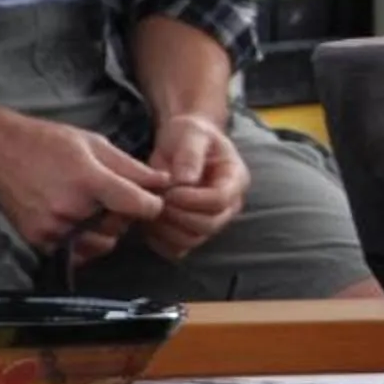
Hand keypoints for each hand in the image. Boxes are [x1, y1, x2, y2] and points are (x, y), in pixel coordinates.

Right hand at [0, 113, 169, 262]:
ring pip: (98, 243)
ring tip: (93, 208)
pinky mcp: (37, 239)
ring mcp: (52, 228)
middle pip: (119, 227)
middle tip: (114, 198)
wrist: (1, 151)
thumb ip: (132, 168)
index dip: (152, 205)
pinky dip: (81, 240)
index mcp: (89, 181)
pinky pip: (74, 251)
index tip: (151, 200)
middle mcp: (71, 209)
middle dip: (125, 216)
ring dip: (103, 231)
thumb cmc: (51, 142)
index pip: (138, 206)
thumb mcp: (97, 145)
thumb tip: (164, 182)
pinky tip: (76, 219)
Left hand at [142, 114, 250, 262]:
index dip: (193, 200)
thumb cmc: (189, 135)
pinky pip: (176, 249)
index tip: (170, 190)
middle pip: (208, 225)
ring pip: (191, 240)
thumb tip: (185, 180)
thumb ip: (190, 155)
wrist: (180, 144)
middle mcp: (227, 205)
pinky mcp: (190, 232)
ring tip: (151, 207)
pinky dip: (159, 241)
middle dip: (177, 215)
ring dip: (166, 229)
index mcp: (234, 179)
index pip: (220, 200)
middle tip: (158, 199)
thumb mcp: (191, 133)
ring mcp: (210, 220)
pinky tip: (149, 221)